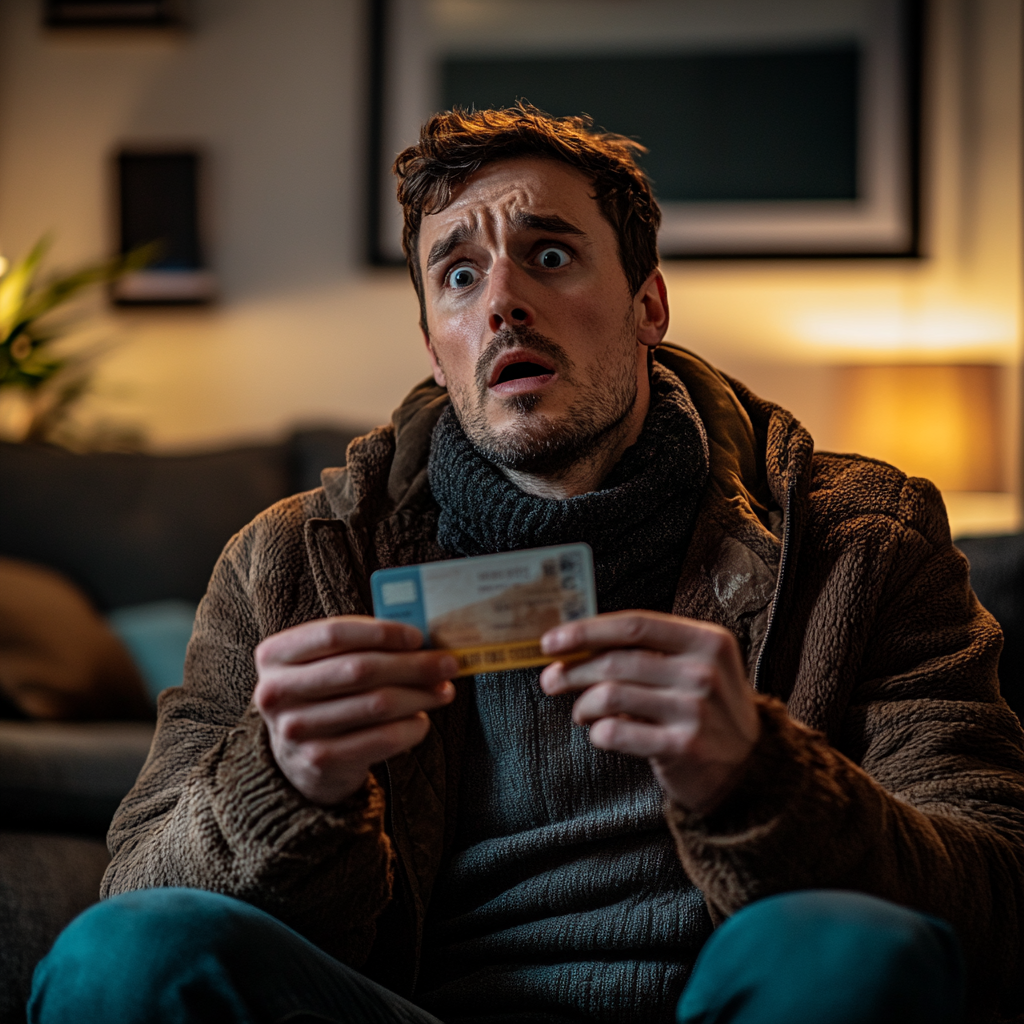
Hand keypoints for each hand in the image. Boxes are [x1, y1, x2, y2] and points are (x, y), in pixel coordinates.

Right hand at [254, 617, 456, 805]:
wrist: (297, 757)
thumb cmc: (323, 694)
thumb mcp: (325, 664)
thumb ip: (361, 646)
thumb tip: (423, 640)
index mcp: (274, 655)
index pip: (334, 633)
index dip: (382, 633)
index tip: (419, 637)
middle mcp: (276, 692)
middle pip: (360, 670)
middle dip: (413, 665)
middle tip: (447, 663)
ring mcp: (294, 730)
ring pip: (377, 704)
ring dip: (420, 695)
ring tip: (443, 690)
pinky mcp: (318, 761)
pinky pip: (382, 739)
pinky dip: (411, 727)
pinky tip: (421, 720)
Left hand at [539, 611, 759, 813]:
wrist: (748, 767)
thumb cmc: (705, 709)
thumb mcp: (694, 666)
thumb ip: (648, 650)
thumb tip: (576, 643)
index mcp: (707, 640)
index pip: (635, 625)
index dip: (587, 630)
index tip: (551, 641)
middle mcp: (704, 671)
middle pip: (616, 661)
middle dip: (572, 670)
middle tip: (551, 679)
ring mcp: (697, 710)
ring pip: (611, 696)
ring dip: (583, 704)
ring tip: (581, 712)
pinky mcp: (684, 747)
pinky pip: (617, 733)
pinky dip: (598, 733)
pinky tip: (601, 733)